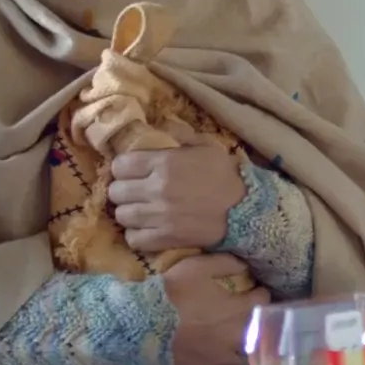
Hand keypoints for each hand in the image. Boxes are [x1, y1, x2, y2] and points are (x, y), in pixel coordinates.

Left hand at [110, 124, 246, 257]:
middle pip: (117, 191)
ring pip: (122, 215)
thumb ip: (181, 134)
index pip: (120, 165)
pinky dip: (137, 235)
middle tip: (135, 192)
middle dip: (123, 190)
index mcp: (164, 162)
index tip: (132, 172)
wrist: (247, 209)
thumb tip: (161, 125)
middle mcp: (157, 188)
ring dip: (129, 213)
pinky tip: (147, 229)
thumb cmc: (226, 175)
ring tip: (140, 211)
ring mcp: (159, 215)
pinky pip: (133, 239)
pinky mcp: (166, 238)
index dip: (124, 169)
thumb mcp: (206, 146)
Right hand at [163, 253, 271, 364]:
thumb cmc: (173, 292)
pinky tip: (211, 354)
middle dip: (259, 325)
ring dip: (244, 349)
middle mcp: (234, 338)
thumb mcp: (198, 267)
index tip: (258, 290)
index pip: (262, 302)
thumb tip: (244, 266)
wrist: (143, 323)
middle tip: (253, 318)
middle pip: (259, 335)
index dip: (261, 294)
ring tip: (239, 342)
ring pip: (242, 359)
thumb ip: (225, 264)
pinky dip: (216, 361)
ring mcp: (218, 358)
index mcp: (237, 311)